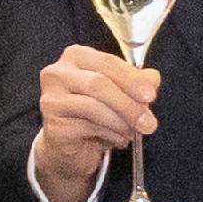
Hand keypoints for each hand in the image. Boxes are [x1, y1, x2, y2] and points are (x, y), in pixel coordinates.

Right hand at [31, 42, 158, 201]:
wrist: (69, 144)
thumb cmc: (92, 113)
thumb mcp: (119, 92)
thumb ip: (135, 82)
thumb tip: (151, 79)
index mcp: (76, 57)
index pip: (107, 62)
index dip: (131, 79)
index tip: (150, 95)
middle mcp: (58, 74)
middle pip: (98, 84)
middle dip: (128, 105)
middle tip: (148, 122)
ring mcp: (51, 100)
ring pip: (94, 108)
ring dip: (121, 123)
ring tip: (133, 132)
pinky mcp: (53, 126)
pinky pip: (88, 128)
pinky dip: (110, 136)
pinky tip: (117, 139)